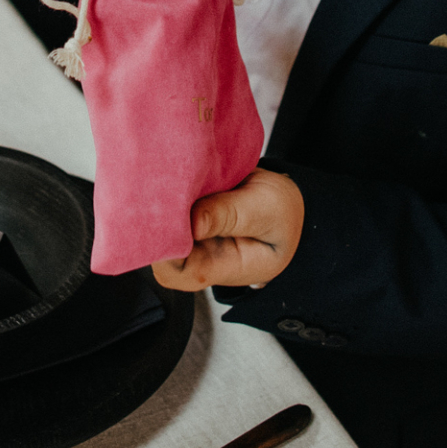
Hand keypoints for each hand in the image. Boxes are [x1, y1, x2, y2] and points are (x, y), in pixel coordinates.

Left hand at [152, 169, 302, 290]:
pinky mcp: (188, 221)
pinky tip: (173, 176)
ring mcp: (193, 240)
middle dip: (157, 223)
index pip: (179, 271)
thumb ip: (229, 215)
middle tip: (163, 188)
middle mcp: (201, 258)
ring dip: (161, 206)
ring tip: (169, 178)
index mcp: (223, 267)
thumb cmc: (281, 212)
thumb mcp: (264, 210)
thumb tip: (192, 224)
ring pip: (160, 231)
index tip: (167, 215)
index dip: (165, 248)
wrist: (289, 203)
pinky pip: (168, 213)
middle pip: (161, 252)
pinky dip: (168, 195)